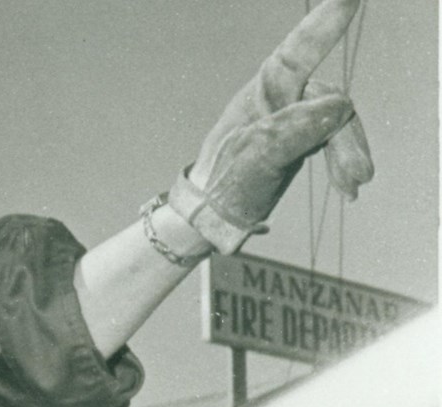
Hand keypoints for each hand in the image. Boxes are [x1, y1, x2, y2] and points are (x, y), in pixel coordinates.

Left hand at [171, 0, 373, 252]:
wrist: (210, 219)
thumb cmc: (223, 187)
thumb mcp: (256, 160)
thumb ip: (294, 131)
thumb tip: (340, 107)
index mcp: (262, 94)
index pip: (297, 52)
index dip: (323, 25)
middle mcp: (278, 99)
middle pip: (330, 101)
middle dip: (347, 137)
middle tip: (358, 176)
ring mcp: (290, 118)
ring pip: (337, 123)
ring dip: (350, 152)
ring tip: (355, 185)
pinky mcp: (299, 139)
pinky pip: (334, 140)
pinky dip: (345, 161)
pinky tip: (349, 188)